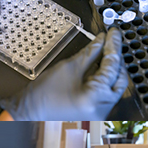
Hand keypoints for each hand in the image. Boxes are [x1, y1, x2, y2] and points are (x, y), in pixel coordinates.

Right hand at [0, 27, 128, 119]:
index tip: (114, 33)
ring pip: (115, 84)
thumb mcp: (68, 68)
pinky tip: (98, 66)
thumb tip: (102, 41)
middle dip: (115, 58)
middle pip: (120, 77)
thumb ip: (89, 53)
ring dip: (110, 68)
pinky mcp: (97, 112)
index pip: (112, 65)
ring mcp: (101, 112)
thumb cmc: (42, 97)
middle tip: (110, 41)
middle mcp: (103, 108)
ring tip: (103, 51)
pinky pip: (107, 92)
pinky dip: (104, 78)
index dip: (114, 45)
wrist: (28, 114)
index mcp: (96, 97)